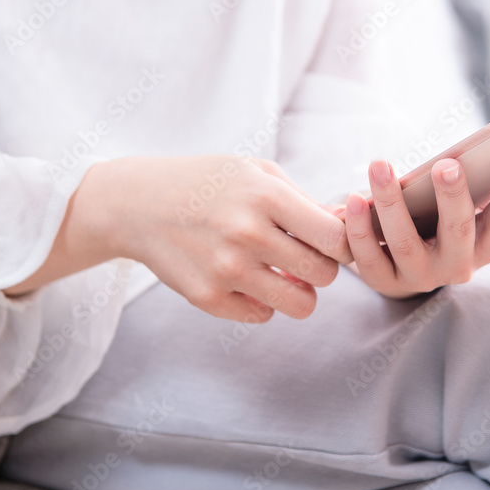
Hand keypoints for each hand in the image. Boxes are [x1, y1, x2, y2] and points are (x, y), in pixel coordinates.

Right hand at [8, 156, 352, 322]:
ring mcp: (225, 270)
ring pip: (300, 305)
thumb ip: (306, 201)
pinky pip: (262, 316)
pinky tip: (246, 280)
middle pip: (324, 275)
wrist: (137, 203)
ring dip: (298, 292)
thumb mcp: (257, 173)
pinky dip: (262, 303)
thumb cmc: (209, 182)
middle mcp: (247, 234)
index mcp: (266, 197)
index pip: (336, 239)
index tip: (329, 240)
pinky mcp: (206, 297)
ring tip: (283, 274)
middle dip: (321, 268)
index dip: (342, 243)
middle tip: (303, 256)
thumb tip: (352, 224)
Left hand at [343, 151, 489, 297]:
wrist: (404, 268)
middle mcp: (460, 265)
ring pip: (406, 242)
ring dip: (391, 201)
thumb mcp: (462, 207)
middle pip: (458, 230)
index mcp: (488, 243)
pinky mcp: (386, 284)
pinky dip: (359, 228)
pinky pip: (370, 258)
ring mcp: (422, 277)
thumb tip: (488, 149)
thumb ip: (475, 183)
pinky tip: (351, 199)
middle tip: (447, 164)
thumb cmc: (438, 221)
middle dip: (453, 196)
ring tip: (380, 165)